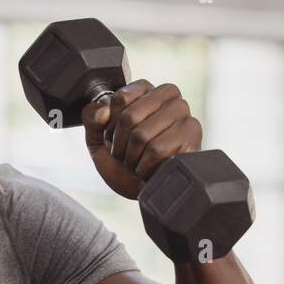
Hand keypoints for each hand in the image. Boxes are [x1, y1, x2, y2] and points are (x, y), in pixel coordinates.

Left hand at [83, 80, 202, 199]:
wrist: (142, 191)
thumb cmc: (124, 162)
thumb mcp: (98, 138)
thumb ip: (91, 117)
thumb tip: (103, 112)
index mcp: (147, 91)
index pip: (120, 98)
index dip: (110, 125)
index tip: (116, 136)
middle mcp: (169, 98)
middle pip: (129, 117)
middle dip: (120, 144)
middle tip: (127, 154)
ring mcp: (183, 115)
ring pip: (141, 135)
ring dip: (132, 157)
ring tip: (139, 162)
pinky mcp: (192, 135)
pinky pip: (157, 150)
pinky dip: (145, 166)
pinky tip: (151, 169)